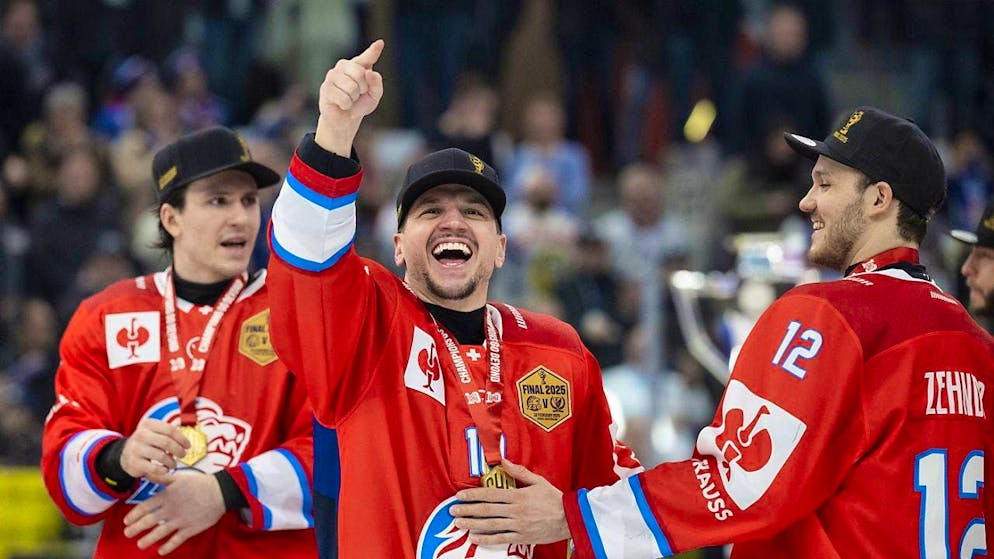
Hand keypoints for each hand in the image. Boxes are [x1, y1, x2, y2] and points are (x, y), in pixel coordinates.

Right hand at [120, 418, 190, 484]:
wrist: (125, 454)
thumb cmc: (147, 442)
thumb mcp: (155, 432)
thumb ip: (169, 434)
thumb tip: (186, 443)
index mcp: (148, 424)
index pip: (170, 430)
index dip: (182, 439)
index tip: (188, 446)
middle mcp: (141, 435)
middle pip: (167, 442)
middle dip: (178, 450)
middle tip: (183, 455)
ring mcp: (136, 449)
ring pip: (161, 456)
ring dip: (172, 462)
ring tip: (174, 464)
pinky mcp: (134, 463)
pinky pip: (154, 468)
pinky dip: (163, 470)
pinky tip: (165, 469)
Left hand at [123, 471, 226, 554]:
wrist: (221, 491)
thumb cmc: (200, 483)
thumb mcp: (179, 478)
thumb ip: (161, 478)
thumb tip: (147, 473)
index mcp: (167, 496)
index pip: (144, 507)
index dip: (133, 515)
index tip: (126, 521)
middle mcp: (171, 509)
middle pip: (148, 521)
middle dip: (136, 529)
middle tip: (128, 534)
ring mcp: (180, 520)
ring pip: (159, 533)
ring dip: (148, 540)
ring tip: (140, 544)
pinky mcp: (190, 529)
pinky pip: (176, 540)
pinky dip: (167, 547)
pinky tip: (161, 550)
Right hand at [316, 39, 384, 155]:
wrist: (345, 119)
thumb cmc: (360, 104)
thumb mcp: (374, 95)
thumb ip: (376, 83)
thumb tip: (369, 73)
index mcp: (357, 65)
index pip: (367, 57)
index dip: (373, 51)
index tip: (380, 43)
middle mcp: (344, 66)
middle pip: (359, 73)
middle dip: (363, 89)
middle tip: (357, 95)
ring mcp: (332, 75)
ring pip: (351, 88)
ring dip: (354, 99)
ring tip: (349, 99)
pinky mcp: (326, 88)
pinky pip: (344, 98)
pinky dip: (346, 105)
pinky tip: (342, 104)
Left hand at [450, 458, 569, 545]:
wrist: (570, 518)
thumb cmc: (554, 499)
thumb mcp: (538, 481)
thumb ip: (519, 471)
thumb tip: (503, 461)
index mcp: (518, 496)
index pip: (491, 494)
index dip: (473, 495)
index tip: (460, 495)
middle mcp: (516, 511)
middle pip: (486, 510)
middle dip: (467, 510)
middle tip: (453, 510)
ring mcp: (518, 525)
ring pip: (490, 525)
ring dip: (473, 523)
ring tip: (459, 523)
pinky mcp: (522, 537)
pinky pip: (501, 538)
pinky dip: (486, 538)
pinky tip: (475, 537)